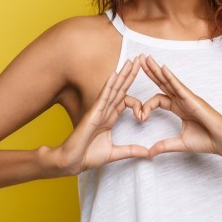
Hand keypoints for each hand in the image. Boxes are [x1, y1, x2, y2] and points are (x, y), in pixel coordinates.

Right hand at [55, 58, 148, 174]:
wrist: (72, 162)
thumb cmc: (88, 156)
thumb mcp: (115, 153)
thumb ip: (132, 150)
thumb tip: (148, 153)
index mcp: (110, 118)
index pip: (125, 99)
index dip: (135, 94)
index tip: (142, 99)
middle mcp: (105, 111)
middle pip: (120, 89)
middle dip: (130, 74)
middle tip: (140, 59)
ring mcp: (99, 110)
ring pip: (113, 89)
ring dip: (122, 74)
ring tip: (131, 61)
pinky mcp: (93, 113)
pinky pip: (103, 97)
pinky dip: (109, 85)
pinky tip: (114, 74)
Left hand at [139, 55, 221, 157]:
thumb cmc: (207, 140)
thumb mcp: (180, 143)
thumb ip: (164, 146)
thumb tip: (149, 153)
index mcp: (179, 108)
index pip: (158, 99)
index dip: (146, 106)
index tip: (140, 117)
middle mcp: (182, 100)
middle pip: (163, 83)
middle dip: (150, 71)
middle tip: (139, 59)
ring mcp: (188, 98)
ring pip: (169, 81)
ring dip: (156, 69)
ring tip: (146, 58)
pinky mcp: (193, 99)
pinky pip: (179, 86)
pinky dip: (170, 77)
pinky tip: (162, 68)